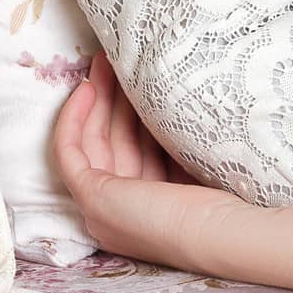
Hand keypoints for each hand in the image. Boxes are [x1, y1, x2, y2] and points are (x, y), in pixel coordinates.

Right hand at [53, 53, 249, 271]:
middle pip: (111, 142)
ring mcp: (102, 207)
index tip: (138, 80)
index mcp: (150, 204)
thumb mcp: (195, 164)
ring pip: (93, 142)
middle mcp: (121, 208)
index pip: (134, 149)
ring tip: (104, 62)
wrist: (221, 232)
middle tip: (114, 61)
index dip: (132, 112)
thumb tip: (175, 100)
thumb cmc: (223, 201)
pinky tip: (87, 88)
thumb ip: (180, 142)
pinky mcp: (91, 198)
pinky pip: (69, 152)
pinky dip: (73, 120)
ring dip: (96, 100)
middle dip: (112, 98)